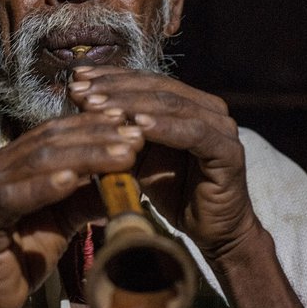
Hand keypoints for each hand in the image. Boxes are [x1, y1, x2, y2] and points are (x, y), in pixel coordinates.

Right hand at [0, 110, 143, 307]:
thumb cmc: (27, 251)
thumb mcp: (66, 218)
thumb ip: (90, 195)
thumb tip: (129, 178)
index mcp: (14, 159)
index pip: (55, 130)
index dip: (92, 124)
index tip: (127, 121)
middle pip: (51, 141)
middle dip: (97, 137)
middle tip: (135, 138)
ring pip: (38, 162)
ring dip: (85, 157)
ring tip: (121, 156)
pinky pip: (14, 198)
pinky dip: (44, 187)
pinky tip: (72, 180)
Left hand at [68, 66, 306, 307]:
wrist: (210, 231)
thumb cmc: (170, 189)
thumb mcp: (136, 154)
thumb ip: (118, 128)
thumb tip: (79, 100)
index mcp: (187, 102)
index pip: (145, 80)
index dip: (110, 76)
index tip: (77, 76)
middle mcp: (207, 107)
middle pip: (156, 87)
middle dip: (115, 87)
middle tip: (80, 90)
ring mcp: (221, 126)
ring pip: (171, 105)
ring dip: (132, 103)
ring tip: (97, 105)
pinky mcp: (229, 150)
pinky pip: (193, 132)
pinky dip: (163, 127)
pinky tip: (136, 124)